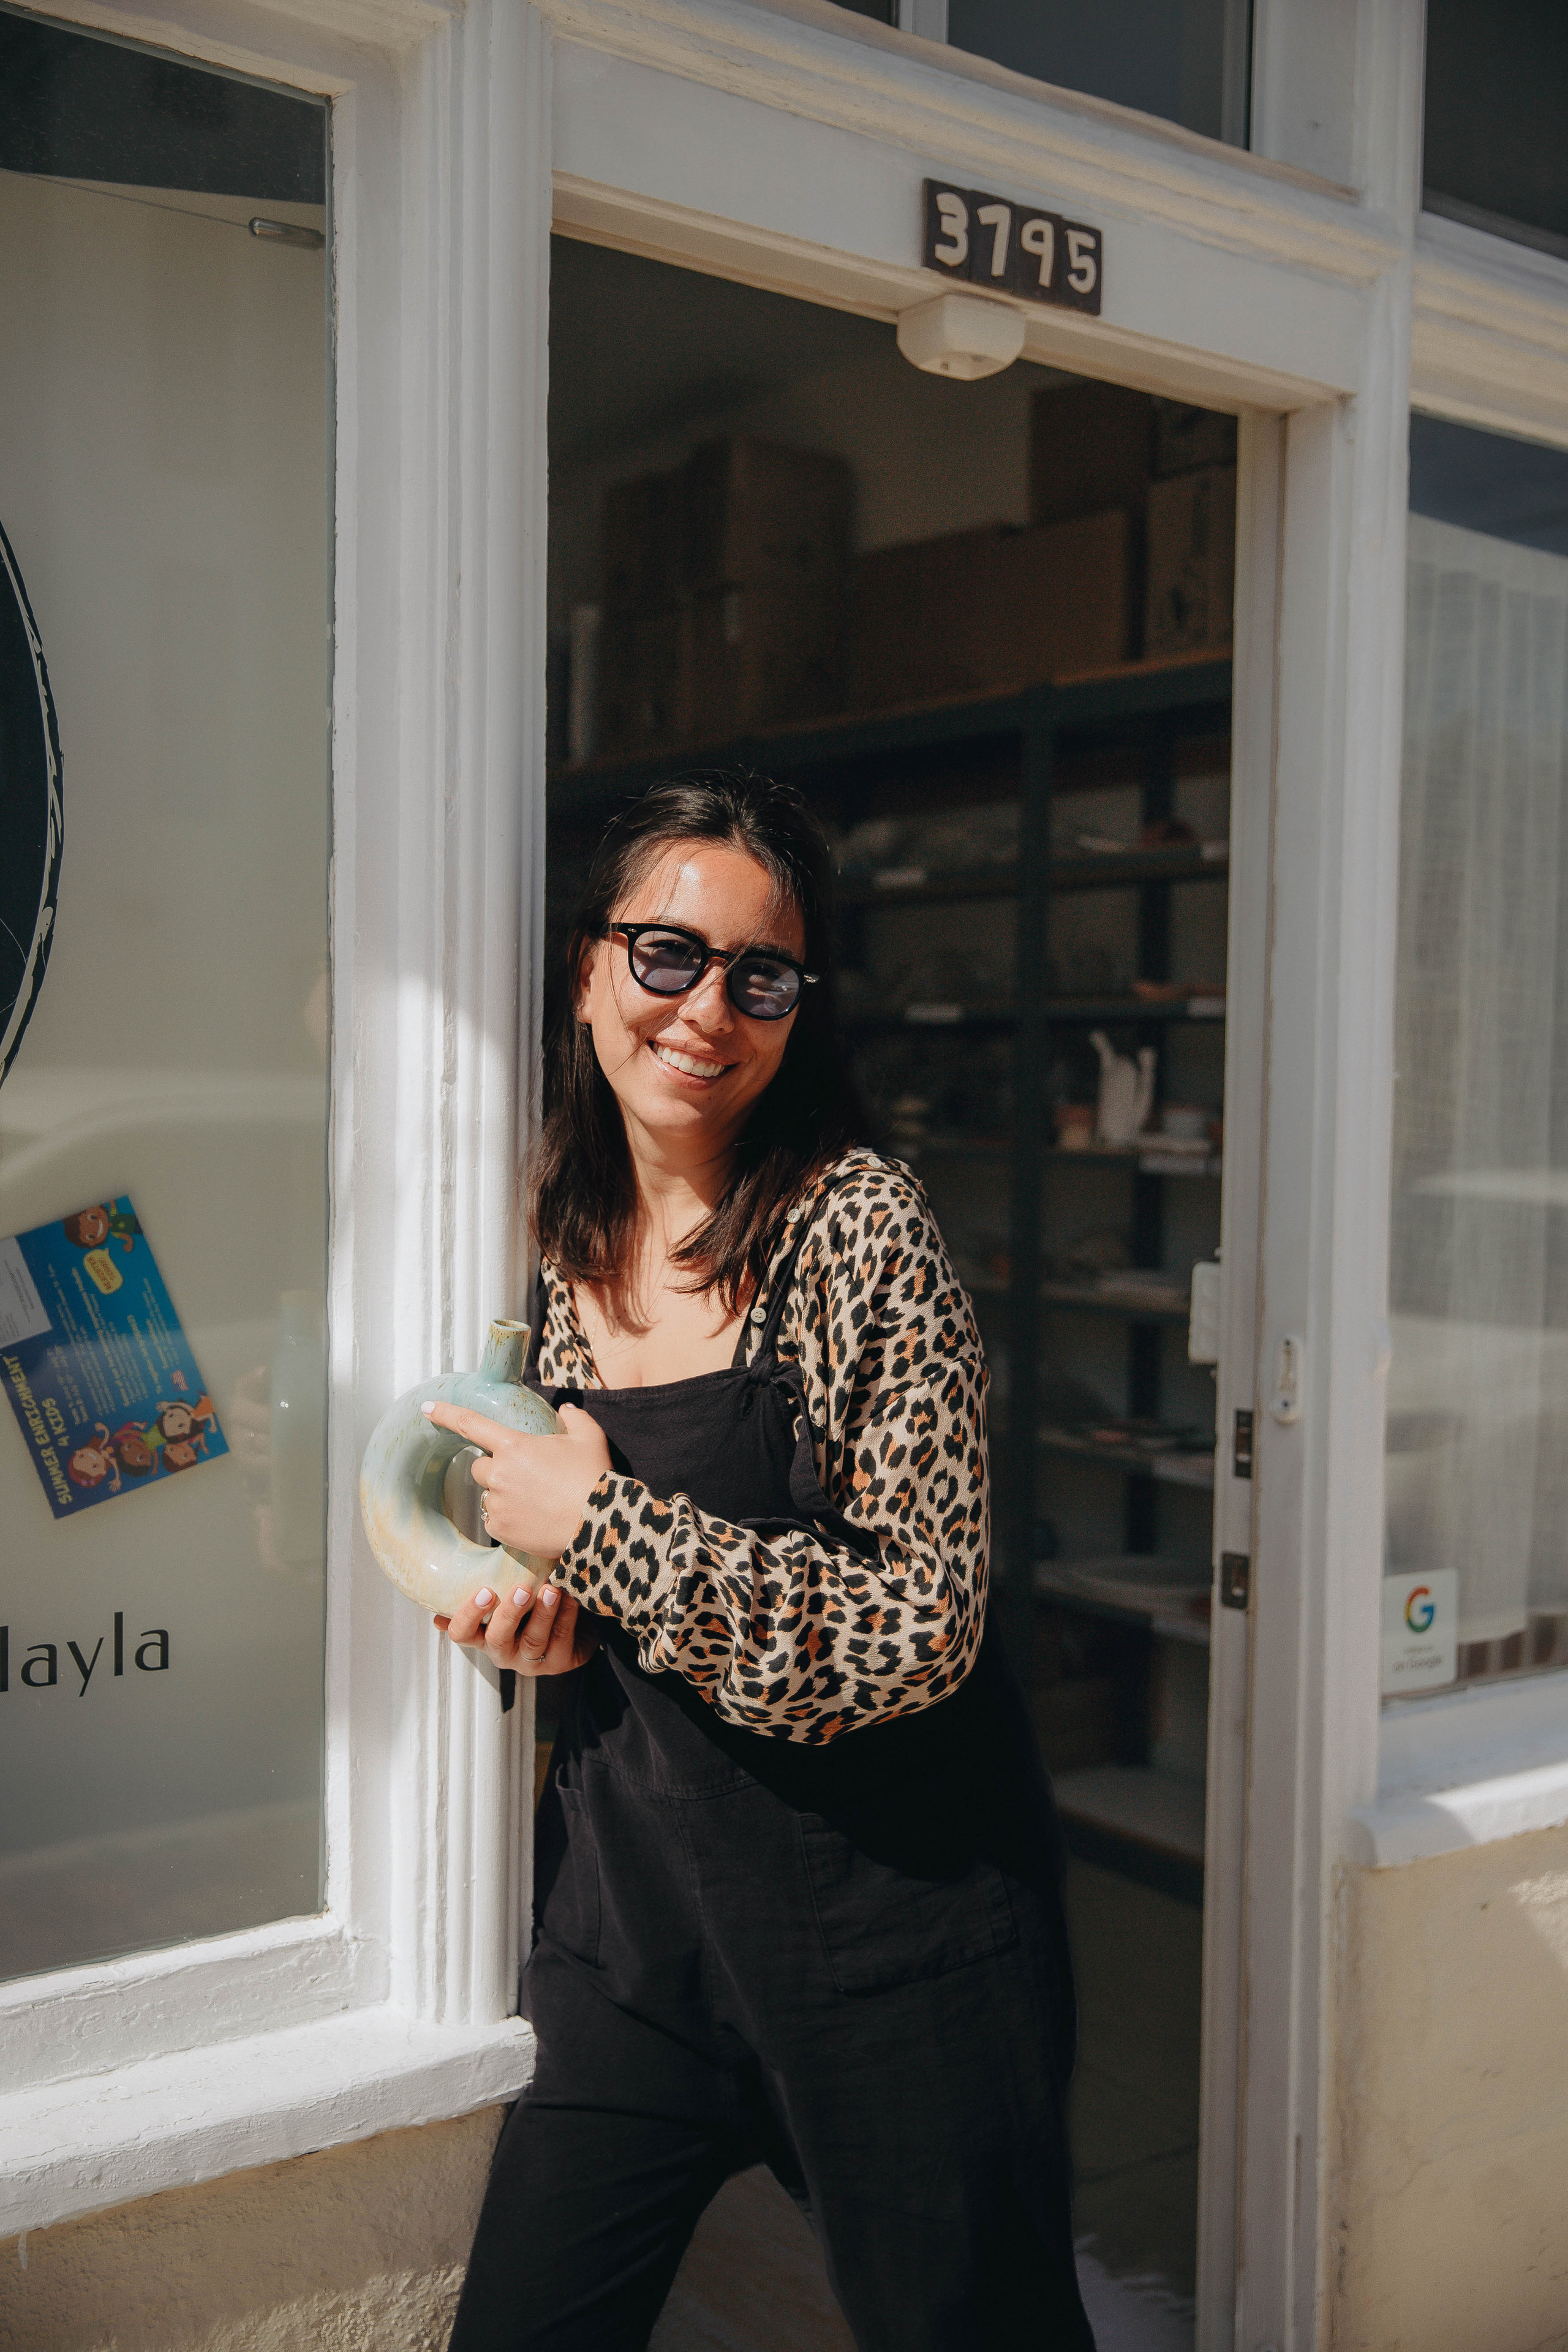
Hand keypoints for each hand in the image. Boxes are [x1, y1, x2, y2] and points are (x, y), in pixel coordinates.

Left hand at [419, 1398, 610, 1560]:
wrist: (599, 1524)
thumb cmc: (594, 1477)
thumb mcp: (590, 1438)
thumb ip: (574, 1418)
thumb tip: (566, 1410)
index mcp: (514, 1445)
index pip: (471, 1424)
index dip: (446, 1413)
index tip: (426, 1408)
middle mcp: (499, 1473)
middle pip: (480, 1466)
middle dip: (496, 1469)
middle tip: (527, 1477)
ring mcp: (498, 1503)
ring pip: (489, 1495)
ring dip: (504, 1495)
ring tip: (537, 1501)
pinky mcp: (500, 1529)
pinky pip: (495, 1520)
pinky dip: (509, 1518)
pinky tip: (533, 1519)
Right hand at [436, 1580, 598, 1674]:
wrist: (572, 1624)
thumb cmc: (529, 1604)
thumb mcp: (504, 1595)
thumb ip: (483, 1588)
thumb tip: (444, 1587)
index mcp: (482, 1635)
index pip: (462, 1633)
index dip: (468, 1615)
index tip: (484, 1591)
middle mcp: (504, 1652)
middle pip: (498, 1639)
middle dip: (509, 1614)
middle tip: (522, 1589)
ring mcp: (531, 1661)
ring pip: (533, 1641)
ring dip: (542, 1614)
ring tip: (550, 1590)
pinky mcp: (558, 1662)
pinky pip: (562, 1639)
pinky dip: (566, 1615)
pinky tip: (570, 1595)